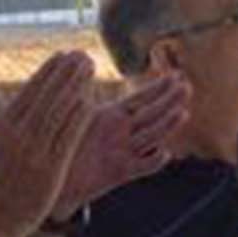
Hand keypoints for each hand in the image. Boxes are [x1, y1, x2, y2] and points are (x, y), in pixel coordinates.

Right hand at [0, 52, 95, 236]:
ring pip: (57, 111)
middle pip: (45, 96)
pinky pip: (66, 137)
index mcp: (2, 127)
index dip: (48, 72)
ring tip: (90, 68)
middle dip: (66, 73)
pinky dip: (78, 117)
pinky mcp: (48, 168)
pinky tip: (91, 101)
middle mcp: (16, 135)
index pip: (28, 92)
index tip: (63, 56)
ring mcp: (32, 151)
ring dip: (76, 87)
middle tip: (83, 55)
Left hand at [52, 72, 188, 219]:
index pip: (141, 99)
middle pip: (152, 115)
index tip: (176, 75)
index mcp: (110, 116)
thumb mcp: (67, 112)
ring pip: (151, 137)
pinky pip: (140, 167)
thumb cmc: (57, 144)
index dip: (159, 88)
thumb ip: (75, 90)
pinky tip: (164, 153)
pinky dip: (152, 162)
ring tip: (183, 113)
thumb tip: (77, 57)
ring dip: (167, 126)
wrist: (50, 179)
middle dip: (169, 101)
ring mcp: (123, 152)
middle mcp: (122, 133)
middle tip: (187, 87)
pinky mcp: (119, 174)